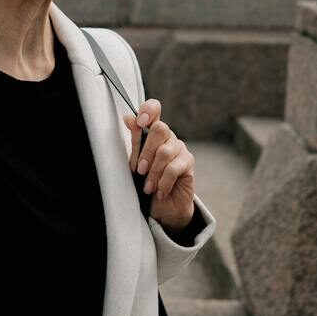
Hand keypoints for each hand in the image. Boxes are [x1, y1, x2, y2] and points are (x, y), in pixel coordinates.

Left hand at [123, 98, 195, 231]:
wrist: (164, 207)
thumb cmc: (147, 182)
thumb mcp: (136, 162)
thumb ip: (135, 141)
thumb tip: (128, 118)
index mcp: (152, 132)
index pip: (154, 108)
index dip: (148, 110)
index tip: (140, 122)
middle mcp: (168, 136)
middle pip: (159, 129)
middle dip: (146, 151)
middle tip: (140, 170)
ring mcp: (180, 148)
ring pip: (165, 151)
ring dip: (153, 172)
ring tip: (147, 188)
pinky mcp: (188, 162)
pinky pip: (173, 168)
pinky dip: (163, 182)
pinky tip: (159, 192)